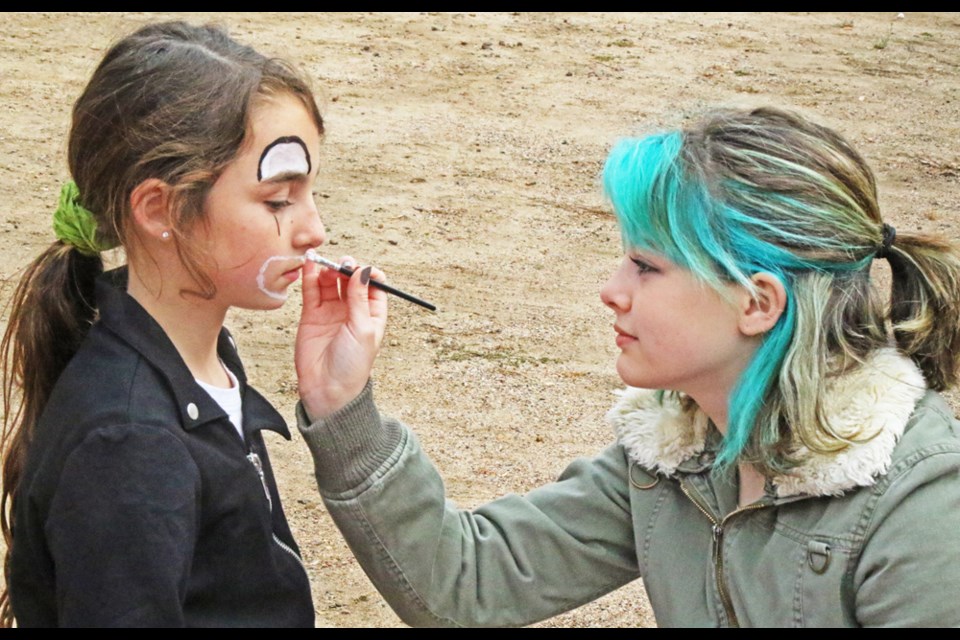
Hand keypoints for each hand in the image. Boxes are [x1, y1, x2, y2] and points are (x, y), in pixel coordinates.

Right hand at [295, 256, 387, 418]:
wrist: (327, 389)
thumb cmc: (352, 365)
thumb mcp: (363, 329)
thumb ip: (360, 298)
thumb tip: (363, 270)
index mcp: (372, 313)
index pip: (373, 283)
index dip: (367, 272)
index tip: (360, 269)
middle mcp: (352, 310)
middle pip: (350, 279)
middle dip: (346, 268)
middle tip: (341, 264)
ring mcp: (331, 311)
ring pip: (330, 282)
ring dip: (328, 270)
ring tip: (325, 265)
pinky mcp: (312, 315)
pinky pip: (312, 291)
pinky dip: (311, 276)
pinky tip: (310, 264)